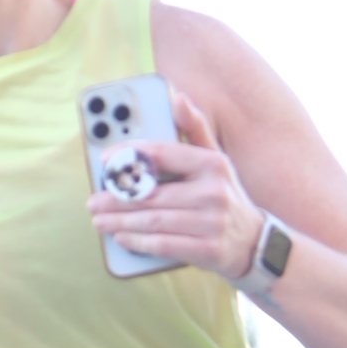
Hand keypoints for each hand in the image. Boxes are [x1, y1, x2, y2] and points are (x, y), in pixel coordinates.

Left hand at [87, 91, 265, 280]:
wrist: (253, 241)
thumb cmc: (222, 195)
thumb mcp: (215, 160)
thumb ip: (194, 130)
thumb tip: (178, 97)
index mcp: (212, 164)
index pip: (162, 154)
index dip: (129, 157)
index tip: (104, 161)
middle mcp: (213, 191)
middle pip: (152, 194)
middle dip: (116, 199)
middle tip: (93, 201)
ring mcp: (212, 222)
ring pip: (154, 220)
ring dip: (120, 221)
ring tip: (99, 220)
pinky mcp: (208, 249)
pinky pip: (163, 244)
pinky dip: (138, 241)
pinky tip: (121, 237)